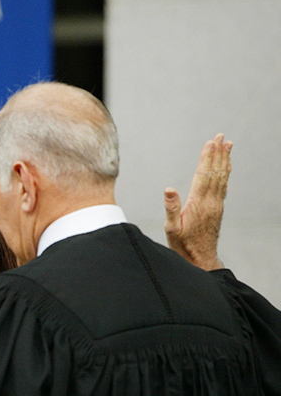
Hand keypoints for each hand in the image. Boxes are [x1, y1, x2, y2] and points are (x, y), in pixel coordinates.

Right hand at [163, 134, 231, 270]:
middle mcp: (210, 201)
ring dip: (224, 160)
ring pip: (222, 177)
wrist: (201, 259)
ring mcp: (216, 204)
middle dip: (218, 153)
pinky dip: (226, 172)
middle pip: (216, 172)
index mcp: (198, 204)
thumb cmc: (183, 245)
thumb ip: (171, 208)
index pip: (203, 175)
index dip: (206, 158)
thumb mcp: (171, 228)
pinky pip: (224, 185)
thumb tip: (169, 189)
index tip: (210, 143)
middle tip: (221, 137)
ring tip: (228, 145)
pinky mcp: (218, 208)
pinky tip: (226, 166)